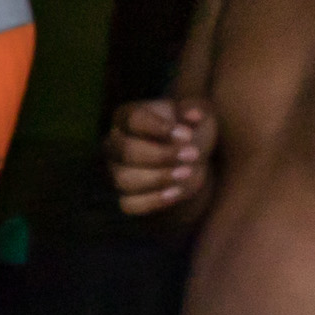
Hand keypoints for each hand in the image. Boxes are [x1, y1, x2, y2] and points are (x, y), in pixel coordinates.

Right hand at [106, 97, 216, 217]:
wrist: (190, 166)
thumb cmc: (191, 133)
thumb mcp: (200, 116)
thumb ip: (198, 111)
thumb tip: (193, 115)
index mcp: (127, 117)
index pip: (133, 120)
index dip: (158, 128)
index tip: (187, 134)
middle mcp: (115, 144)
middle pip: (127, 150)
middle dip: (161, 155)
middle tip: (192, 155)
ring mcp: (116, 172)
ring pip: (125, 179)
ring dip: (158, 177)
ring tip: (187, 173)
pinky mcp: (124, 197)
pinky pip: (129, 204)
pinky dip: (152, 201)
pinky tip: (175, 193)